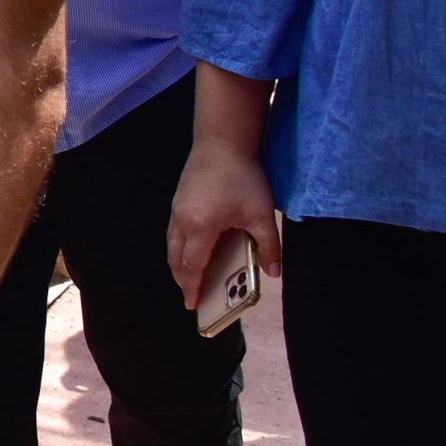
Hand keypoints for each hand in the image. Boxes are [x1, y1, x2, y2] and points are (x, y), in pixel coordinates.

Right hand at [167, 139, 282, 309]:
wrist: (222, 140)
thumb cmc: (242, 177)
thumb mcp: (262, 214)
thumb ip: (269, 246)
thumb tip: (275, 274)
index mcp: (201, 228)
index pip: (192, 266)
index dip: (192, 287)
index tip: (192, 304)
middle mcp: (182, 220)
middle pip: (175, 257)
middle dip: (182, 279)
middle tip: (191, 295)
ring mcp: (177, 208)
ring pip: (171, 244)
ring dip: (178, 263)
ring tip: (190, 276)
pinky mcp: (178, 199)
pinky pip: (173, 231)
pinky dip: (178, 247)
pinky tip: (192, 248)